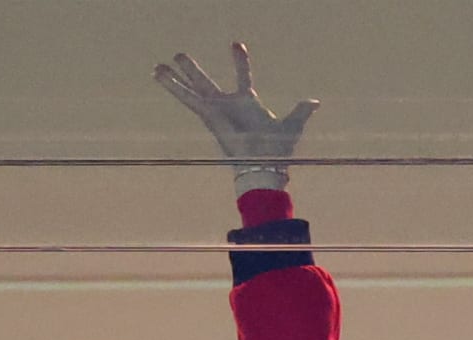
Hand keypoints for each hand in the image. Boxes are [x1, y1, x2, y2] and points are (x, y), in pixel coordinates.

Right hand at [154, 43, 319, 166]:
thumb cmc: (277, 149)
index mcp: (248, 104)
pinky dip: (174, 87)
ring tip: (157, 66)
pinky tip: (160, 76)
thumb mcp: (292, 124)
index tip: (236, 44)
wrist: (264, 163)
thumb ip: (301, 111)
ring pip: (192, 89)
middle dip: (193, 70)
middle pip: (207, 83)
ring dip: (175, 78)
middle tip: (180, 55)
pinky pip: (187, 98)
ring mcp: (216, 110)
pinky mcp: (208, 114)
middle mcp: (228, 106)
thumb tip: (314, 102)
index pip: (243, 77)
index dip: (240, 61)